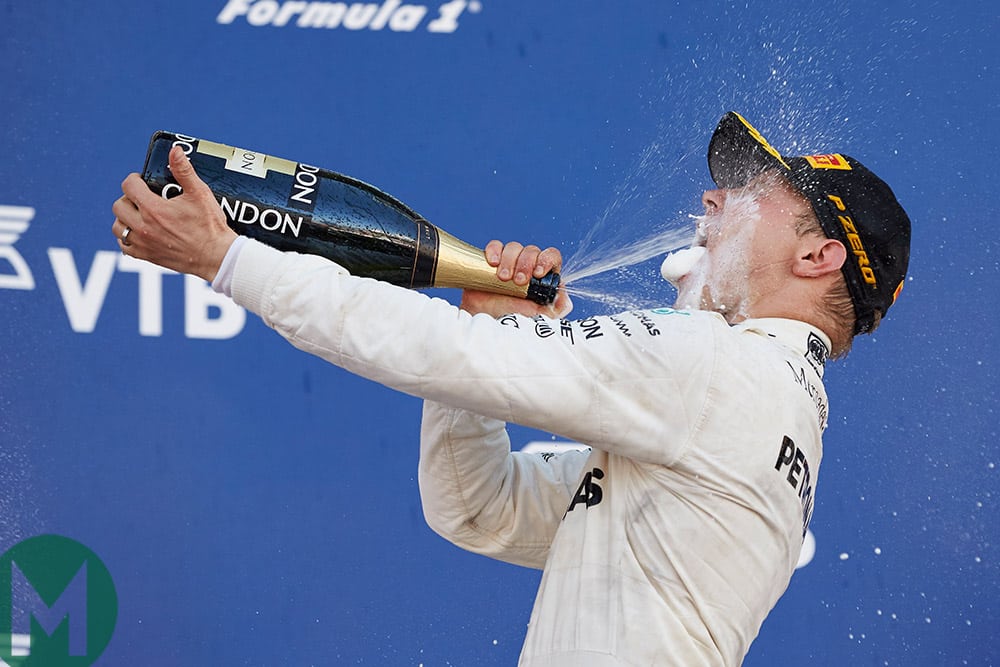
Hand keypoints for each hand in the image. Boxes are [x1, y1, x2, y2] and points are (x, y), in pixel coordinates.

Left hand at [111, 146, 237, 281]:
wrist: (216, 256)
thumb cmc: (210, 226)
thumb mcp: (200, 194)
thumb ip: (184, 171)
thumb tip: (175, 151)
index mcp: (154, 209)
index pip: (128, 186)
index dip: (134, 179)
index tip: (143, 180)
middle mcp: (144, 227)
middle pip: (118, 206)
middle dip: (128, 198)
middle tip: (142, 198)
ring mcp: (144, 243)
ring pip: (118, 227)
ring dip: (124, 218)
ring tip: (139, 215)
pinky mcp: (147, 256)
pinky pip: (124, 246)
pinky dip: (127, 238)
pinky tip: (139, 233)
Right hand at [460, 240, 572, 318]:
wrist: (485, 322)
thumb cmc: (513, 322)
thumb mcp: (540, 319)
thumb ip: (557, 309)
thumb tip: (564, 297)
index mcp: (543, 277)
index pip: (551, 256)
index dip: (546, 259)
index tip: (538, 273)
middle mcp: (527, 267)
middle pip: (532, 251)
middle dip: (526, 263)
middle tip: (519, 281)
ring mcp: (509, 263)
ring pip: (514, 247)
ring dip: (510, 260)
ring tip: (503, 278)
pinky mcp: (491, 262)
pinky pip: (495, 246)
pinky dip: (494, 250)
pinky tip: (493, 262)